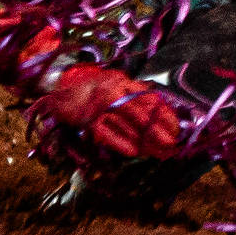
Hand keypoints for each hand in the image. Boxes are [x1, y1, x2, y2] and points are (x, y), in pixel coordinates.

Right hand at [33, 65, 182, 159]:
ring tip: (158, 152)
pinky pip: (107, 133)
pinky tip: (134, 151)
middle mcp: (113, 92)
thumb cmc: (92, 89)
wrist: (59, 89)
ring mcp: (100, 106)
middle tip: (171, 144)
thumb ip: (134, 92)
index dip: (164, 114)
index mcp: (123, 83)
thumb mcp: (115, 84)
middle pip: (141, 113)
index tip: (176, 128)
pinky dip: (120, 142)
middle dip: (158, 131)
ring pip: (126, 125)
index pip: (149, 99)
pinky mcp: (87, 120)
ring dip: (143, 140)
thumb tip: (159, 106)